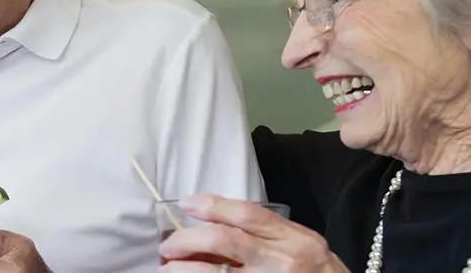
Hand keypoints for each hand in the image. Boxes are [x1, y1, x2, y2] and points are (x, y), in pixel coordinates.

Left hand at [158, 195, 345, 272]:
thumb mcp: (303, 244)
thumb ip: (266, 233)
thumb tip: (215, 224)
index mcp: (296, 239)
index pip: (247, 214)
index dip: (213, 205)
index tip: (187, 203)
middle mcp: (283, 262)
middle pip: (226, 240)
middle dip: (189, 238)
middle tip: (169, 244)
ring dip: (184, 269)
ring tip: (168, 267)